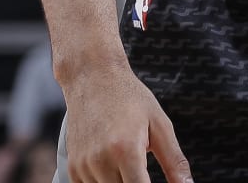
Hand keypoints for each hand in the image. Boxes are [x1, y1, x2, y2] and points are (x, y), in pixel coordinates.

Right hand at [61, 62, 191, 181]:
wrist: (92, 77)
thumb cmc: (128, 97)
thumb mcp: (159, 124)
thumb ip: (174, 161)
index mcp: (125, 150)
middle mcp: (100, 161)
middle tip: (143, 170)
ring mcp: (83, 166)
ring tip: (127, 164)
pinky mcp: (73, 168)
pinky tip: (113, 167)